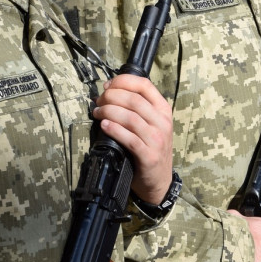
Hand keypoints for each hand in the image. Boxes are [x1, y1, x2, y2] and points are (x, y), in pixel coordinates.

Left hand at [93, 73, 172, 204]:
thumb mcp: (149, 123)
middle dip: (111, 97)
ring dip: (109, 112)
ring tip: (97, 113)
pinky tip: (104, 126)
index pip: (144, 85)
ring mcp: (157, 139)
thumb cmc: (149, 147)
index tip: (107, 86)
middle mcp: (163, 122)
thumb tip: (107, 90)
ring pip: (130, 117)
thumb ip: (135, 107)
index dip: (122, 81)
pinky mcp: (149, 156)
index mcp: (163, 109)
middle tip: (98, 102)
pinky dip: (114, 129)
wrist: (159, 180)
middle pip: (134, 100)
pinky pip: (129, 138)